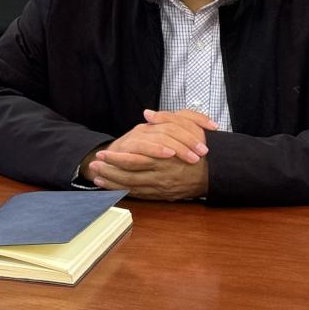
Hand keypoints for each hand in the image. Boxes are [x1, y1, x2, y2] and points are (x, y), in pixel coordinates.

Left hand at [77, 108, 216, 199]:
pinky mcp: (163, 195)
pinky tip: (113, 188)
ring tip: (97, 178)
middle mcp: (161, 174)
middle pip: (129, 175)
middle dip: (109, 172)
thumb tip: (147, 114)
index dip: (116, 158)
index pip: (134, 159)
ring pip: (132, 187)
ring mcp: (161, 186)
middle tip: (93, 167)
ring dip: (113, 183)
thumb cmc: (200, 147)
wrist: (216, 170)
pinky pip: (141, 195)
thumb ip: (167, 119)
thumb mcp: (188, 126)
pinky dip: (125, 192)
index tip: (102, 154)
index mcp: (164, 157)